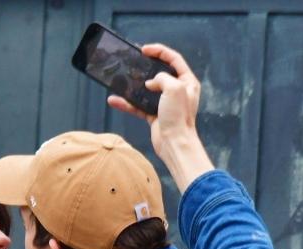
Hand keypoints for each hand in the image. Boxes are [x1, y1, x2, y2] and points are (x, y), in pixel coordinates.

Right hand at [107, 43, 214, 191]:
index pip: (174, 59)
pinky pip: (139, 106)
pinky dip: (127, 104)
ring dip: (133, 87)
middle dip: (146, 67)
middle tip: (134, 62)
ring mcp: (166, 104)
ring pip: (147, 90)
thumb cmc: (179, 117)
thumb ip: (162, 78)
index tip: (145, 50)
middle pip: (160, 73)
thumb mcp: (174, 88)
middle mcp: (178, 91)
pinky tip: (115, 100)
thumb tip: (150, 83)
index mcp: (187, 82)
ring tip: (122, 80)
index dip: (160, 51)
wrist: (175, 143)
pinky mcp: (155, 116)